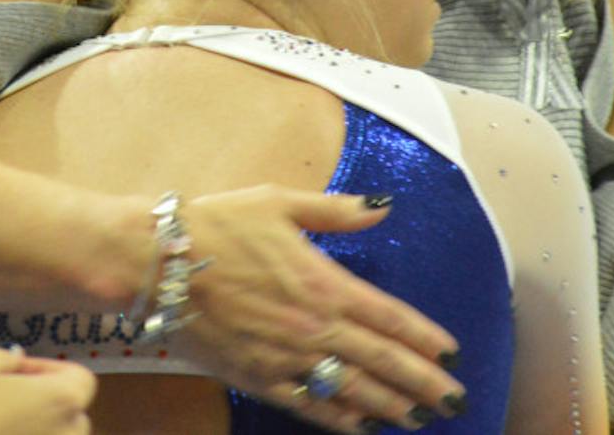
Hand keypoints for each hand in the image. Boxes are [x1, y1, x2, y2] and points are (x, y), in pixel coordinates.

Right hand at [179, 186, 465, 432]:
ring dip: (389, 406)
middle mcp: (312, 325)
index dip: (424, 339)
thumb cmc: (218, 224)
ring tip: (418, 418)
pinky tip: (359, 426)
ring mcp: (285, 356)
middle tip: (454, 400)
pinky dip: (338, 419)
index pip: (389, 318)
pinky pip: (307, 405)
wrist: (159, 262)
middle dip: (423, 383)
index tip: (451, 354)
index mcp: (324, 282)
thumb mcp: (281, 202)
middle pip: (381, 362)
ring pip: (350, 390)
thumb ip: (336, 210)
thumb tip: (382, 206)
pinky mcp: (256, 375)